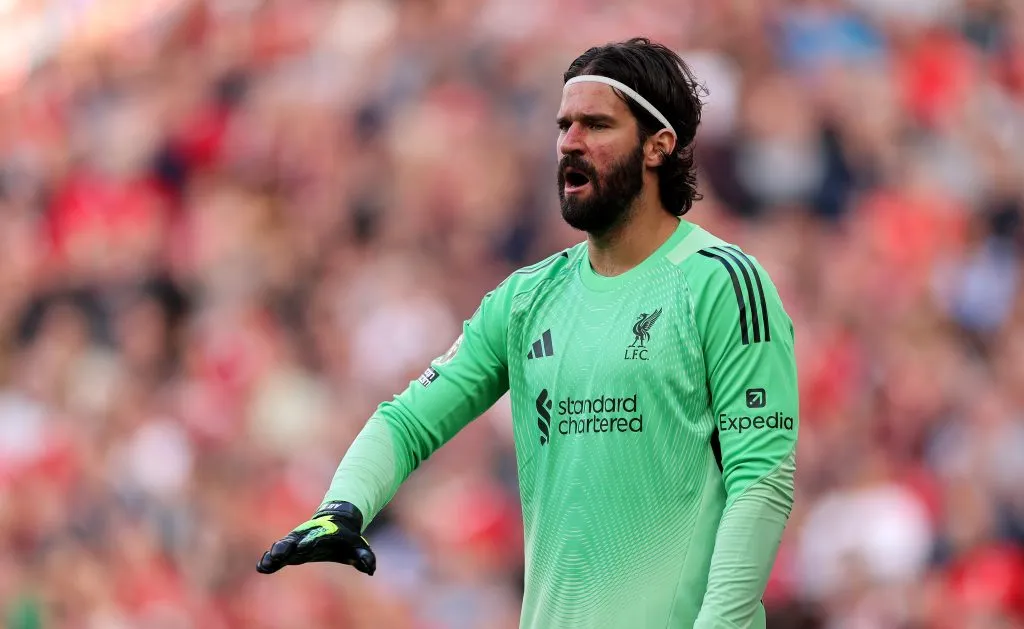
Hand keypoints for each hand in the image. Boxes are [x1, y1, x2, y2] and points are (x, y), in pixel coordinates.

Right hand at [256, 501, 375, 575]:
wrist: (336, 522)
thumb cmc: (346, 537)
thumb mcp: (357, 545)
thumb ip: (364, 555)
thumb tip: (371, 568)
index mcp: (322, 535)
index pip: (315, 538)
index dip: (309, 542)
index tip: (301, 547)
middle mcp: (306, 537)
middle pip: (294, 542)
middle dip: (285, 548)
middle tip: (276, 555)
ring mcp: (296, 543)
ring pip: (283, 547)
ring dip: (274, 555)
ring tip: (265, 564)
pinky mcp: (291, 550)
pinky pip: (278, 554)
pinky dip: (271, 559)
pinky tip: (262, 567)